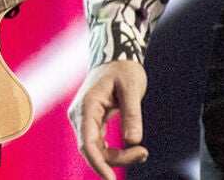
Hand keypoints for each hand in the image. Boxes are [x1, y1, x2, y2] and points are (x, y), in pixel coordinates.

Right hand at [68, 60, 147, 179]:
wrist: (116, 56)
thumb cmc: (123, 69)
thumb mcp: (132, 89)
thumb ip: (132, 114)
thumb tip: (134, 140)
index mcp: (86, 106)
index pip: (87, 142)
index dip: (97, 163)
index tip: (111, 179)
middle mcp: (80, 115)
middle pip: (93, 149)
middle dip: (117, 159)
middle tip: (143, 153)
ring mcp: (84, 119)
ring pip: (97, 149)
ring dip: (118, 156)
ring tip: (142, 151)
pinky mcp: (91, 122)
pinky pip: (100, 144)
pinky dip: (115, 151)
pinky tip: (133, 149)